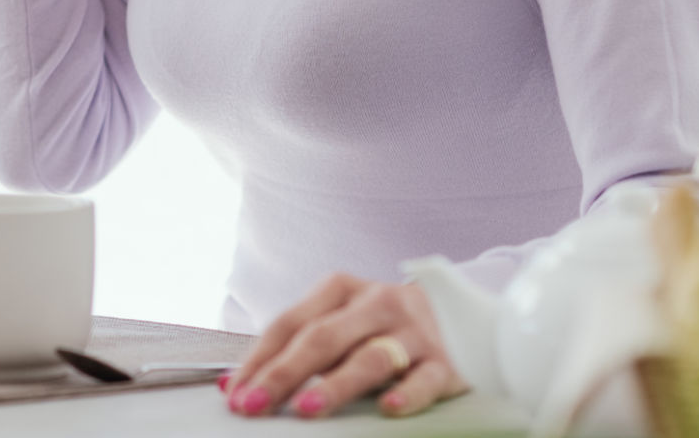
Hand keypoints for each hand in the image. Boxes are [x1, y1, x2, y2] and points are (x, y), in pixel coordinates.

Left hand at [221, 273, 467, 419]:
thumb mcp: (341, 323)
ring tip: (307, 408)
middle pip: (322, 338)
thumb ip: (294, 349)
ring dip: (335, 384)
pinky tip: (387, 409)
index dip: (260, 359)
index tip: (235, 393)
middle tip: (255, 404)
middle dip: (283, 373)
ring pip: (369, 357)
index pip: (290, 323)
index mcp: (340, 290)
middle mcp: (375, 304)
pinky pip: (424, 379)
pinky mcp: (447, 361)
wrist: (465, 315)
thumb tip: (233, 385)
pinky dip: (406, 394)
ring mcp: (412, 331)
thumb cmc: (385, 326)